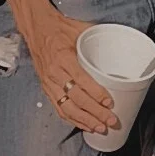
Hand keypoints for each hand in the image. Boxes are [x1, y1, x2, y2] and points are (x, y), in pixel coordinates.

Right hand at [24, 10, 118, 133]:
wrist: (36, 27)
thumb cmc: (58, 27)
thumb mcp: (79, 28)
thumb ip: (97, 37)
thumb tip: (118, 43)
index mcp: (64, 57)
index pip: (81, 80)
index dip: (96, 93)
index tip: (109, 102)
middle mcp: (55, 73)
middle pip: (77, 99)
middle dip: (95, 113)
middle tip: (111, 120)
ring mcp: (49, 83)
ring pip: (67, 108)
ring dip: (85, 121)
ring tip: (100, 127)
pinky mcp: (46, 88)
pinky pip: (59, 108)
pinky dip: (72, 119)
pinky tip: (84, 124)